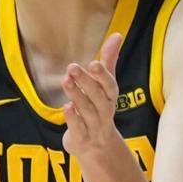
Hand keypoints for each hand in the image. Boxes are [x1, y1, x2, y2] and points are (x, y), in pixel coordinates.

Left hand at [61, 33, 122, 156]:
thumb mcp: (105, 85)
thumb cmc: (100, 108)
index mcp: (110, 97)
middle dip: (86, 82)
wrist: (98, 147)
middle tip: (72, 67)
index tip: (94, 63)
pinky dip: (73, 119)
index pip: (110, 86)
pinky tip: (66, 107)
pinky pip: (79, 129)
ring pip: (87, 111)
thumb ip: (109, 60)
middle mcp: (104, 112)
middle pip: (98, 97)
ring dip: (77, 96)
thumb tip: (117, 34)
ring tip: (66, 81)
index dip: (103, 76)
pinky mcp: (81, 138)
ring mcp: (94, 126)